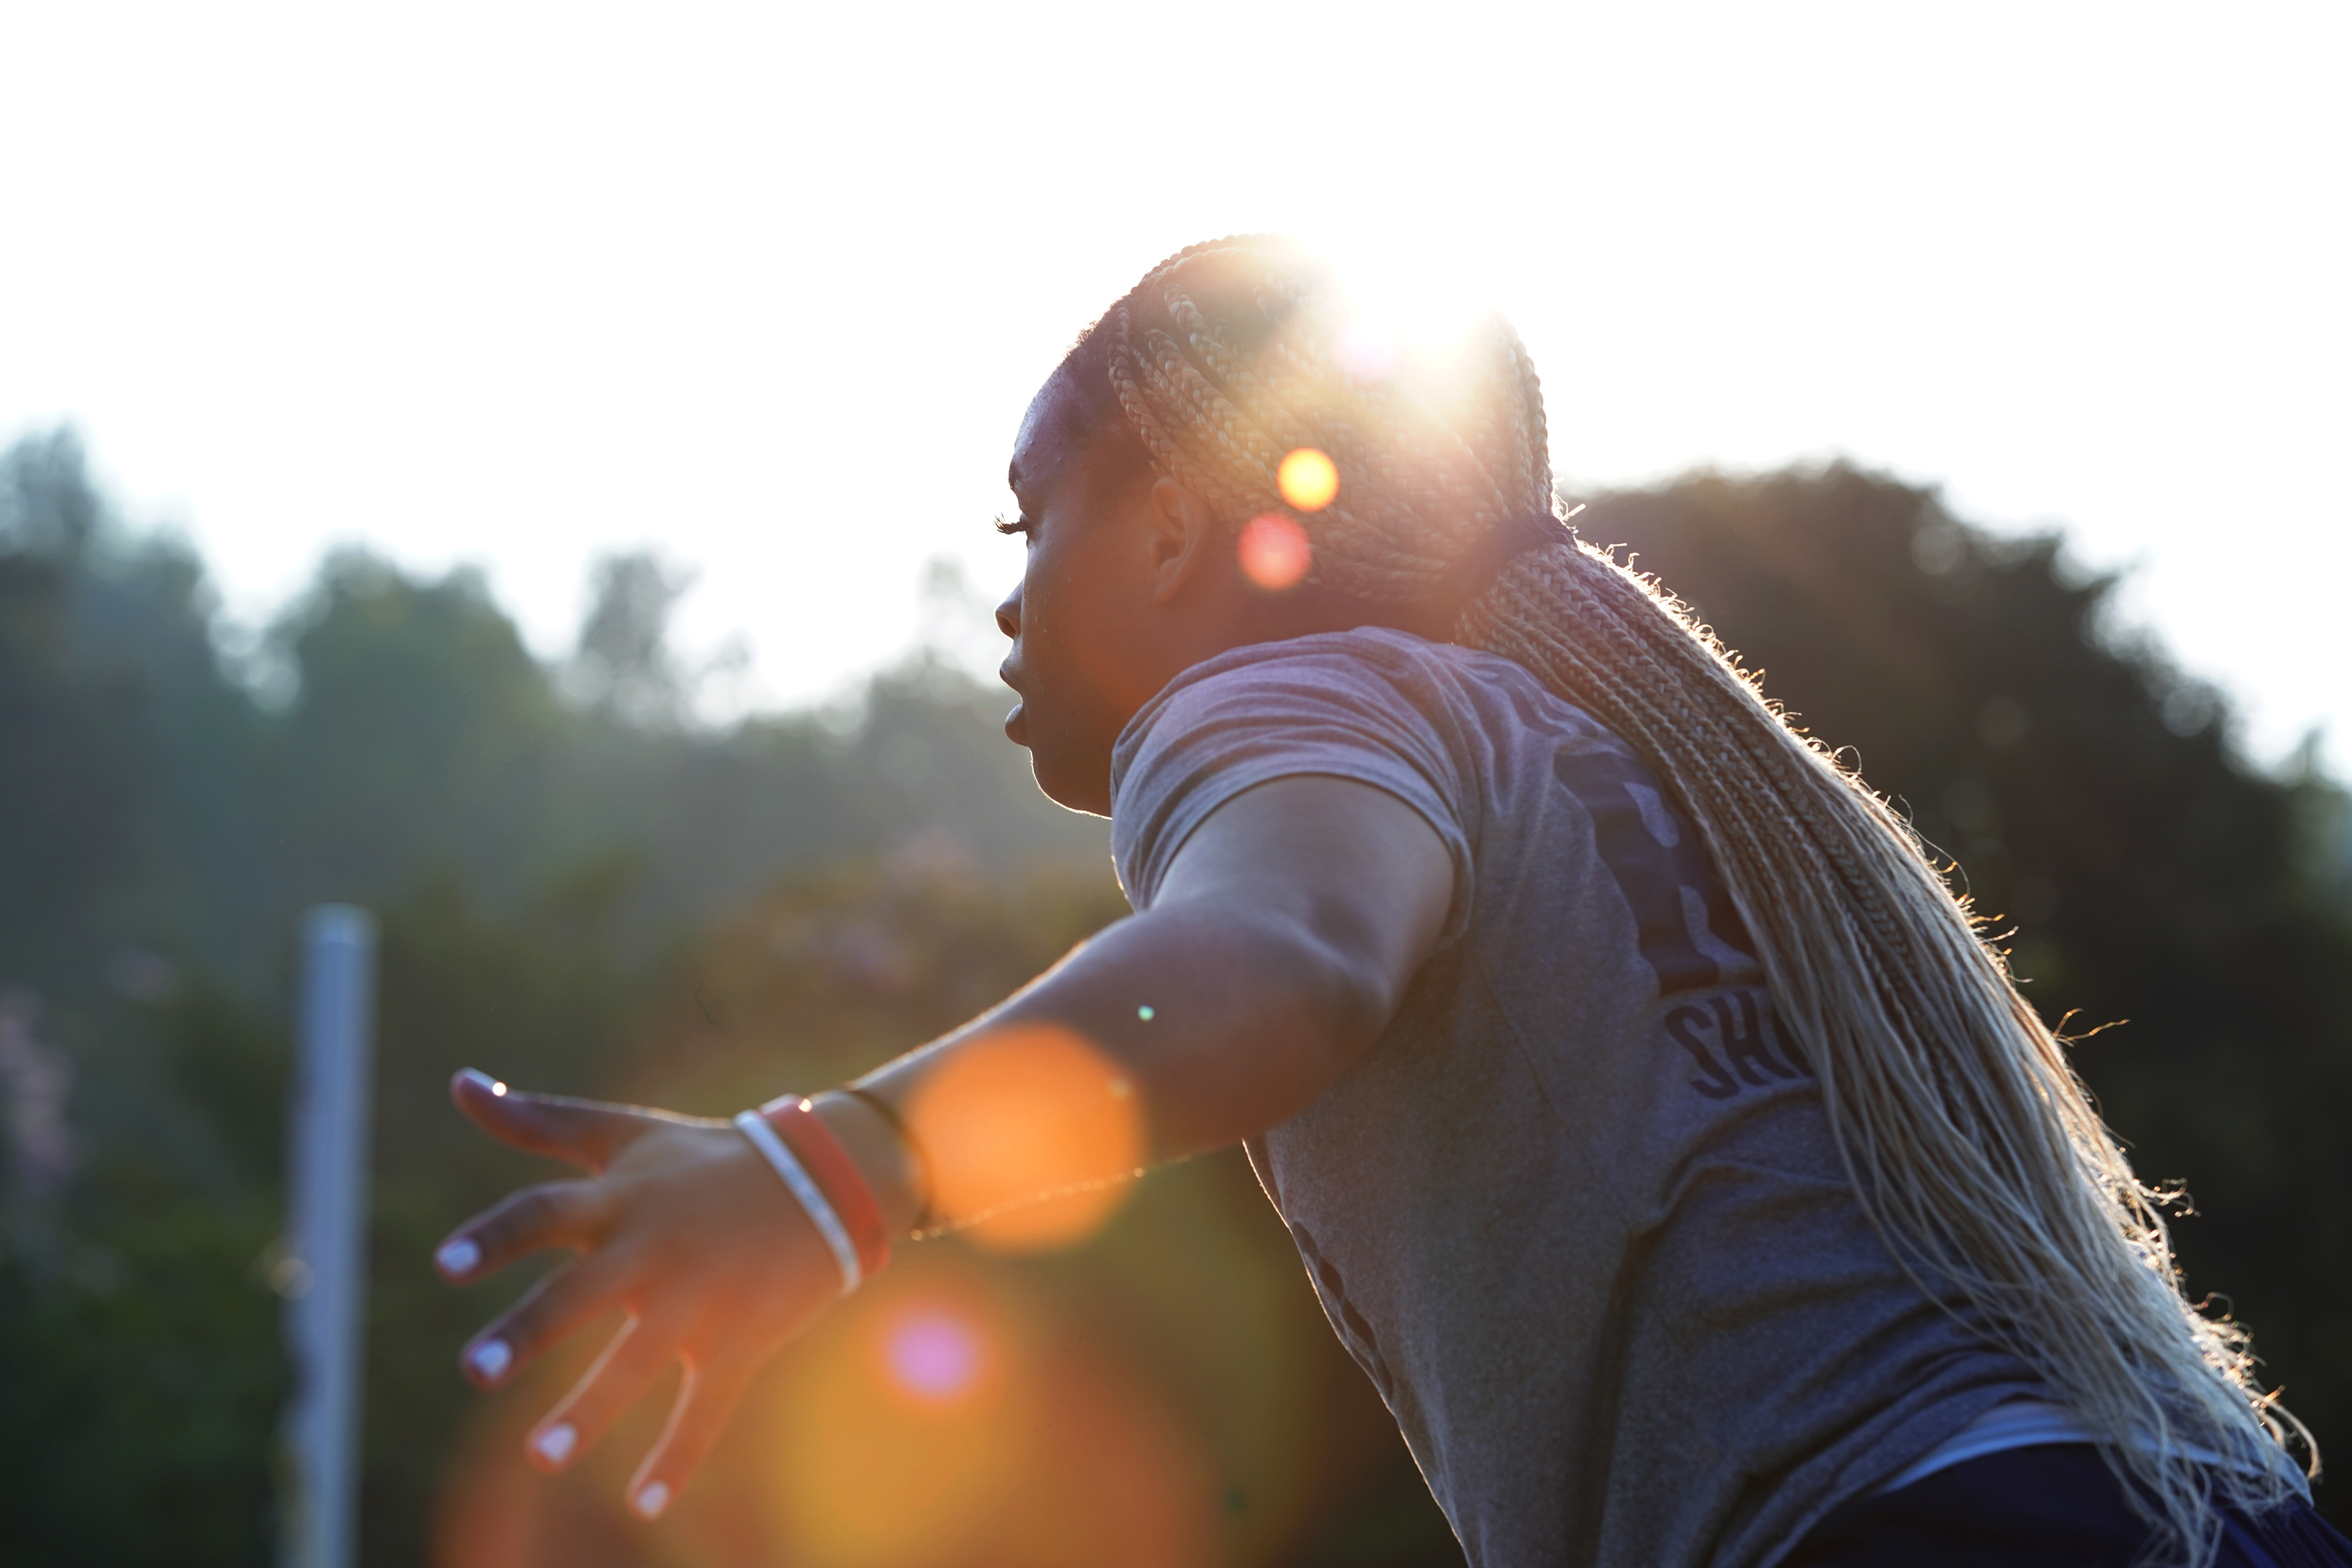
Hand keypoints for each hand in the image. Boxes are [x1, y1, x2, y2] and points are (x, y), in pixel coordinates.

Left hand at [434, 1068, 846, 1519]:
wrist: (826, 1180)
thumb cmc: (705, 1160)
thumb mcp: (624, 1135)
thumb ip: (540, 1121)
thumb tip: (458, 1083)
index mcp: (622, 1199)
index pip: (546, 1212)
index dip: (497, 1237)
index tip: (446, 1265)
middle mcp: (655, 1250)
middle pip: (581, 1291)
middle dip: (530, 1331)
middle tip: (475, 1370)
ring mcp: (701, 1300)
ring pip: (638, 1361)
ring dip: (589, 1409)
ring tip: (540, 1455)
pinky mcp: (740, 1342)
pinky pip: (706, 1409)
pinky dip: (677, 1458)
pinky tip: (643, 1503)